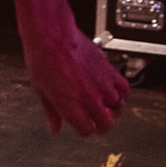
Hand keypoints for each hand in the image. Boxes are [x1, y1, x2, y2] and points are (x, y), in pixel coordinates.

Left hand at [16, 0, 127, 135]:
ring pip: (118, 107)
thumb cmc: (42, 59)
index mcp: (71, 107)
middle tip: (95, 121)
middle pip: (106, 123)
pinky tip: (114, 93)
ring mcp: (102, 85)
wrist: (51, 35)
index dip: (84, 130)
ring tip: (104, 105)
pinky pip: (125, 89)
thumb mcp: (40, 90)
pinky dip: (122, 94)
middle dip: (101, 125)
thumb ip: (51, 112)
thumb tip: (54, 128)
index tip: (82, 126)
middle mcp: (90, 99)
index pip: (87, 130)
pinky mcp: (110, 71)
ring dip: (112, 109)